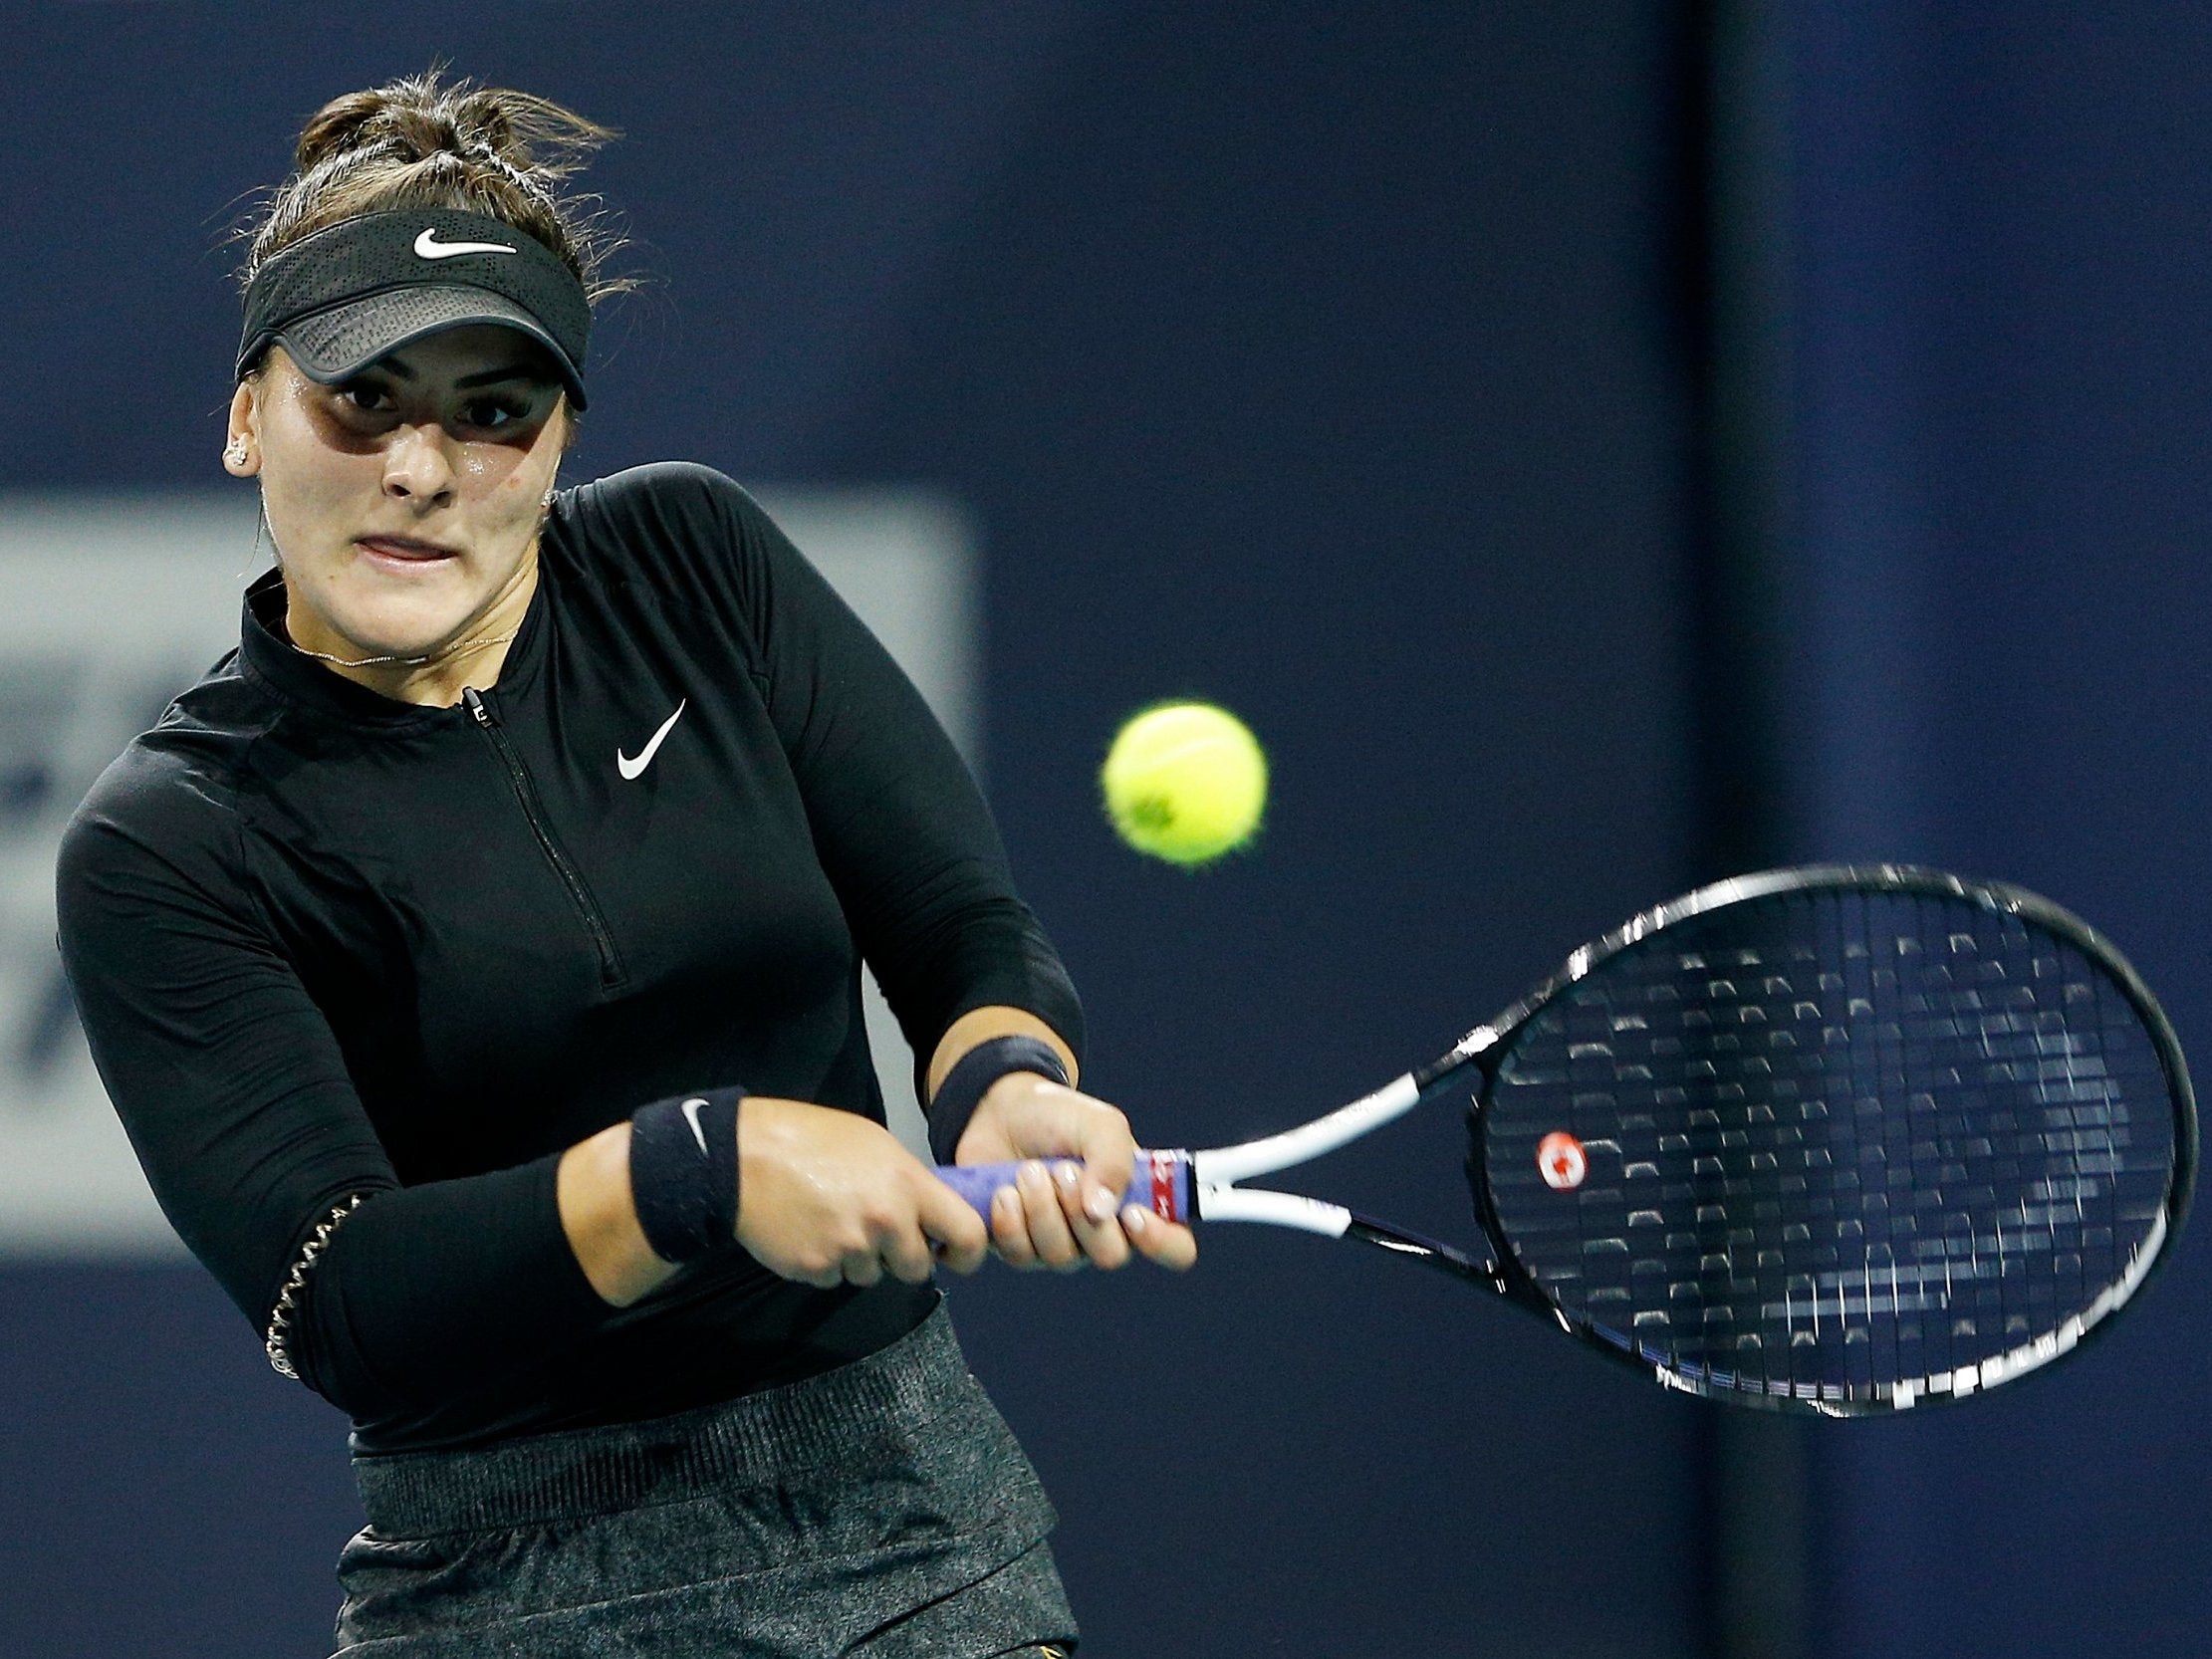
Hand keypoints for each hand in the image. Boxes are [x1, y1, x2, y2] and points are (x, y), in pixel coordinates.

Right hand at [736, 1097, 989, 1286]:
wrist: (743, 1158)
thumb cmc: (811, 1139)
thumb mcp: (875, 1144)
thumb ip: (908, 1182)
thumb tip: (929, 1213)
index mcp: (908, 1184)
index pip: (968, 1234)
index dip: (967, 1251)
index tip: (953, 1253)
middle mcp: (886, 1221)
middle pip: (917, 1268)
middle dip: (901, 1257)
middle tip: (876, 1232)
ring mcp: (850, 1249)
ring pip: (872, 1275)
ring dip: (858, 1258)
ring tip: (831, 1219)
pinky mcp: (817, 1269)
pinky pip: (835, 1278)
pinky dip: (825, 1263)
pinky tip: (808, 1231)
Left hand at [952, 1073, 1197, 1272]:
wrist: (1000, 1113)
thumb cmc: (1060, 1118)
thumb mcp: (1099, 1123)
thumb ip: (1113, 1160)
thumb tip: (1102, 1213)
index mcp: (1140, 1203)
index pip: (1175, 1248)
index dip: (1161, 1242)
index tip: (1132, 1214)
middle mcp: (1105, 1233)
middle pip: (1111, 1256)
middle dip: (1080, 1211)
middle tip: (1062, 1169)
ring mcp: (1062, 1246)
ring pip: (1061, 1258)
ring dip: (1041, 1208)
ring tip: (1028, 1170)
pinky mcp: (1021, 1249)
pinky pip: (1022, 1257)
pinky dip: (1010, 1221)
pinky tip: (1004, 1192)